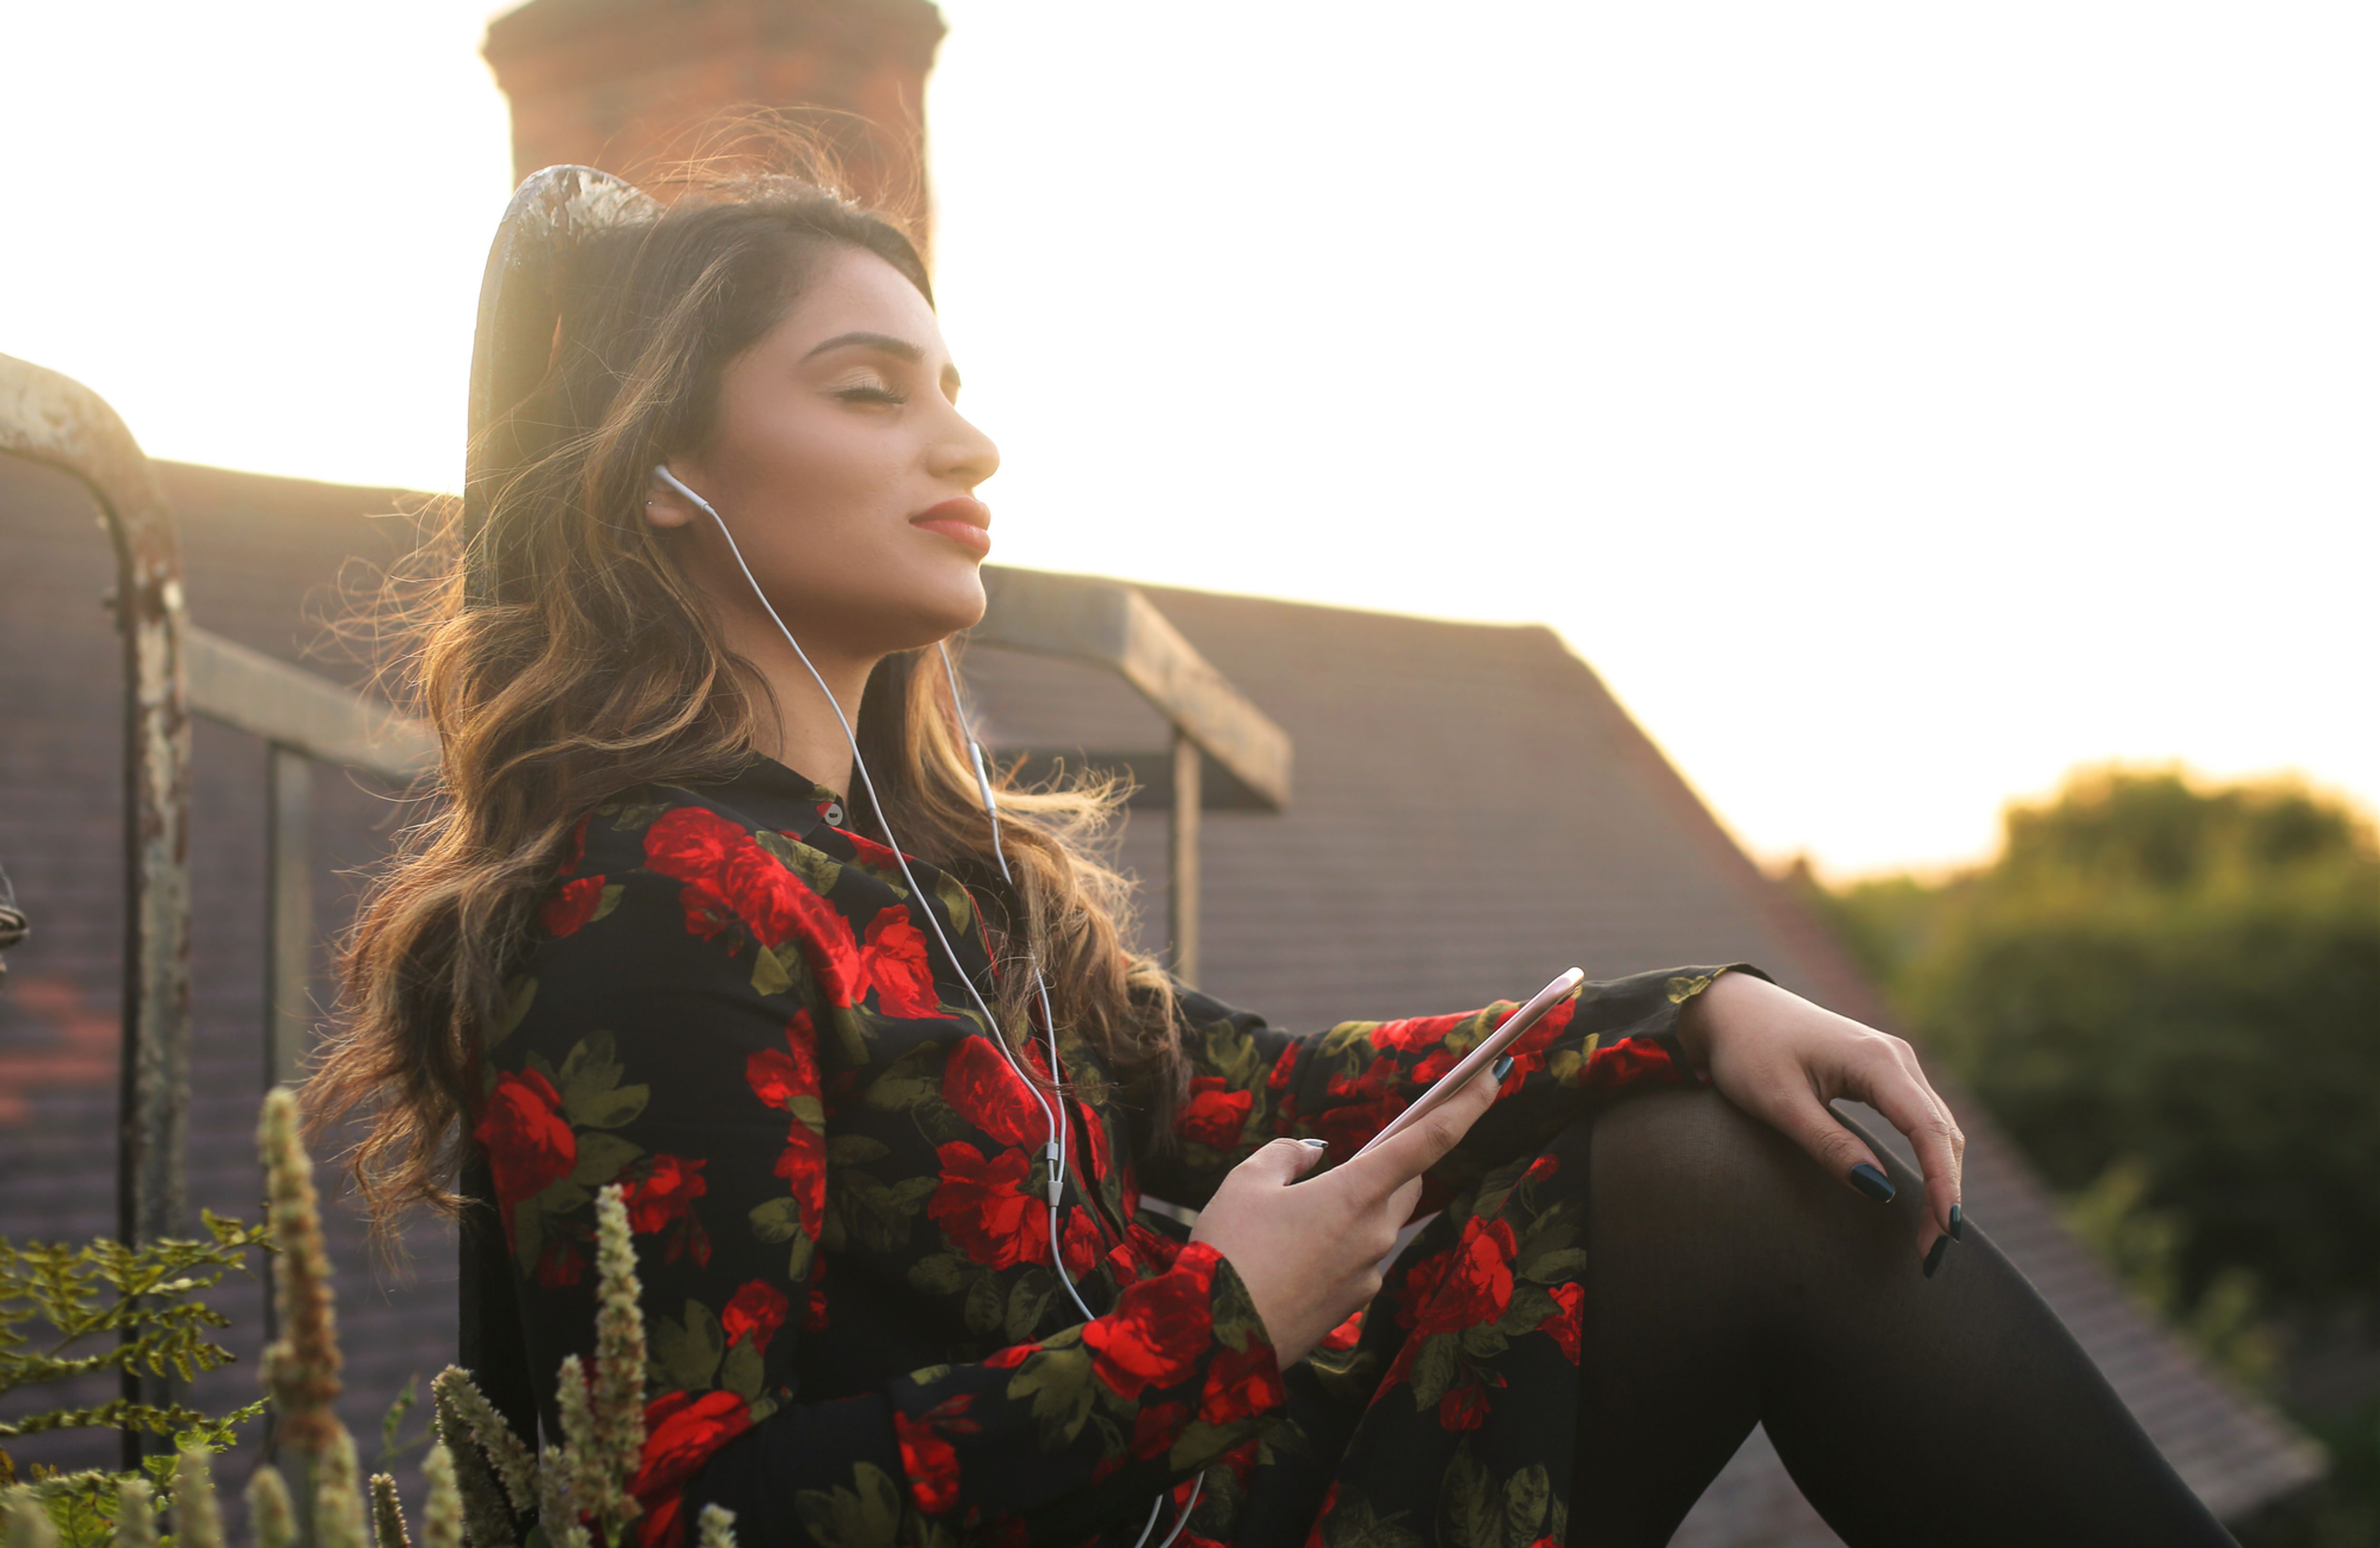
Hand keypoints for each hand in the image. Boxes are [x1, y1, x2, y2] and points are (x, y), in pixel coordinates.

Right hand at [1189, 1058, 1505, 1363]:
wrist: (1215, 1338)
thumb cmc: (1229, 1251)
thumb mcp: (1246, 1182)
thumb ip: (1286, 1156)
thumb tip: (1311, 1155)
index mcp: (1356, 1192)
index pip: (1429, 1140)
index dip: (1466, 1103)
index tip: (1494, 1074)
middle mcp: (1376, 1232)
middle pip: (1405, 1183)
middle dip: (1388, 1166)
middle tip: (1348, 1162)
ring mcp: (1370, 1272)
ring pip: (1380, 1222)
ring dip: (1356, 1208)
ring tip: (1296, 1217)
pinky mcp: (1355, 1303)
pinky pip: (1361, 1258)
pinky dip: (1339, 1246)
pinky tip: (1292, 1254)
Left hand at [1679, 971, 1964, 1257]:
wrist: (1731, 1008)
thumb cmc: (1747, 1051)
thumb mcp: (1779, 1103)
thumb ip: (1828, 1145)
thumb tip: (1880, 1192)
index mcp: (1875, 1060)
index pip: (1927, 1130)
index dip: (1944, 1184)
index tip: (1945, 1232)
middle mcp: (1895, 1056)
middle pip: (1941, 1132)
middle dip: (1946, 1193)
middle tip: (1932, 1253)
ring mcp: (1893, 1061)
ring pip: (1936, 1127)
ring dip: (1942, 1178)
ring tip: (1932, 1233)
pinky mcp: (1883, 1070)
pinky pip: (1921, 1118)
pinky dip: (1929, 1157)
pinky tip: (1927, 1191)